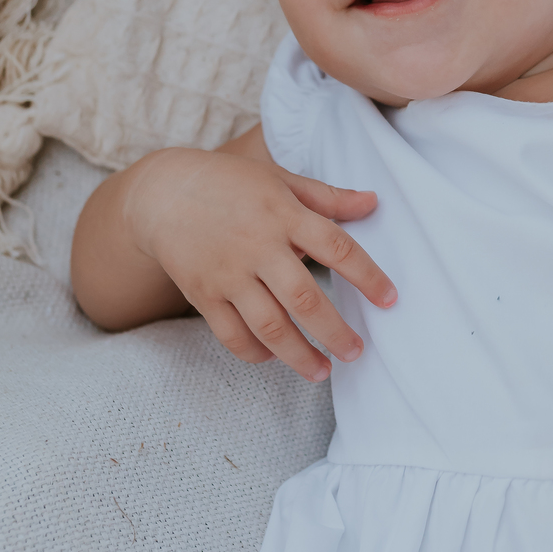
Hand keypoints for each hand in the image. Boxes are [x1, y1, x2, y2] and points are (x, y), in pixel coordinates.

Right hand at [126, 147, 395, 381]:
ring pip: (269, 326)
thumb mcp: (280, 179)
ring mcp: (228, 274)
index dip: (367, 276)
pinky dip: (255, 353)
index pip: (336, 247)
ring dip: (299, 355)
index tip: (390, 300)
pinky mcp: (203, 294)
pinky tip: (275, 358)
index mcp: (284, 214)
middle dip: (335, 332)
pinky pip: (232, 334)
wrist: (161, 193)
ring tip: (322, 372)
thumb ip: (327, 197)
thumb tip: (373, 202)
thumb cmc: (230, 183)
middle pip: (304, 300)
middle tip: (357, 352)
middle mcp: (258, 246)